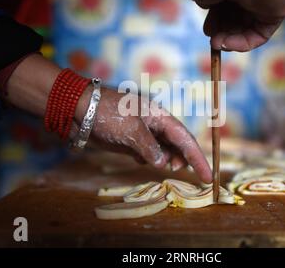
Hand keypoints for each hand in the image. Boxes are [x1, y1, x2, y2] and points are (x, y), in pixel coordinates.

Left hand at [5, 54, 211, 182]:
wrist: (76, 109)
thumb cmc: (106, 114)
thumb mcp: (132, 131)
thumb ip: (150, 148)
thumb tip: (163, 163)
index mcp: (159, 115)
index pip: (184, 138)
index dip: (198, 157)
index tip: (208, 175)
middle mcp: (153, 123)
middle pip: (176, 144)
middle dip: (185, 159)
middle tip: (188, 175)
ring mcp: (141, 132)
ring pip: (162, 149)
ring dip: (167, 160)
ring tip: (169, 170)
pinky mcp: (128, 140)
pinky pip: (146, 152)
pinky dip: (150, 159)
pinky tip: (147, 163)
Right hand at [182, 0, 284, 51]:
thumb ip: (205, 1)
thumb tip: (210, 8)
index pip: (225, 6)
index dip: (215, 22)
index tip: (206, 30)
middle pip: (236, 20)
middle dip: (222, 34)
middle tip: (212, 42)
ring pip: (248, 29)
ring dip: (230, 41)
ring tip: (217, 44)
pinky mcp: (276, 10)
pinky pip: (261, 33)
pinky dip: (245, 43)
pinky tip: (229, 43)